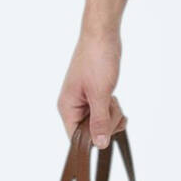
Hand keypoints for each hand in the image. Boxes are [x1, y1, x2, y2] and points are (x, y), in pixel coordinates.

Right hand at [57, 30, 126, 147]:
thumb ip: (99, 121)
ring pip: (100, 123)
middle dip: (106, 123)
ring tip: (112, 97)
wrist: (102, 35)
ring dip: (112, 115)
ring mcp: (84, 101)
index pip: (75, 137)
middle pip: (90, 132)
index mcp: (67, 107)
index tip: (106, 129)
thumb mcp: (100, 94)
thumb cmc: (96, 59)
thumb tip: (99, 144)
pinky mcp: (94, 95)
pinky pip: (104, 113)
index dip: (92, 138)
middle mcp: (73, 106)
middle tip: (110, 104)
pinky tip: (114, 97)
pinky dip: (113, 109)